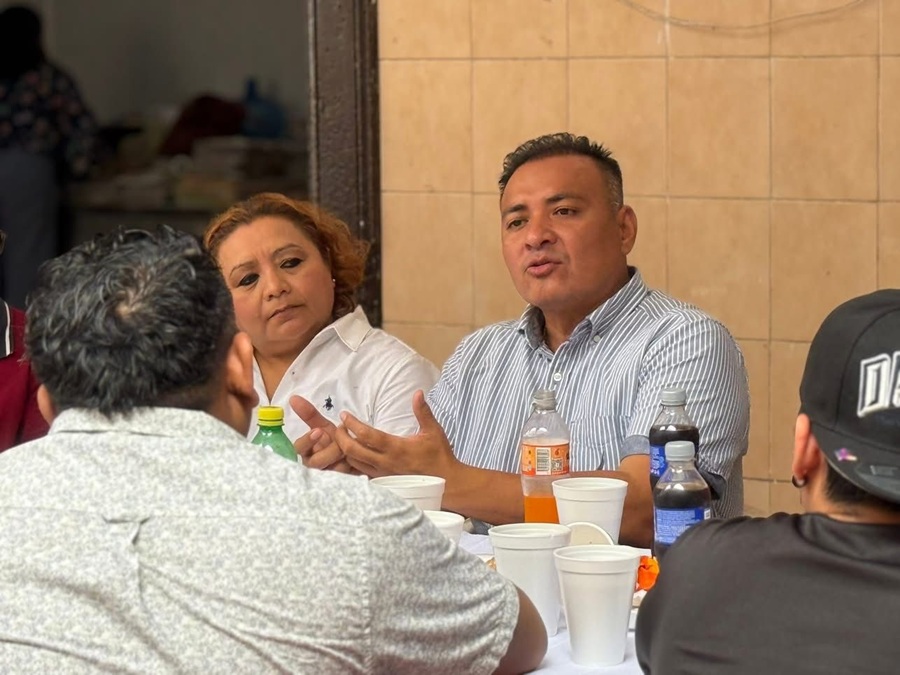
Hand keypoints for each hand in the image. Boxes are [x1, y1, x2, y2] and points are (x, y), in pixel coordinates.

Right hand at [290, 395, 355, 473]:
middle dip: (329, 451)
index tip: (318, 431)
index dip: (307, 441)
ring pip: (330, 471)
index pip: (298, 448)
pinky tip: (355, 464)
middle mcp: (311, 465)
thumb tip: (293, 398)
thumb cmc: (333, 439)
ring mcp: (324, 476)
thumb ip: (309, 414)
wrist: (353, 453)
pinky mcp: (337, 484)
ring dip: (341, 460)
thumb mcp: (322, 426)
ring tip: (350, 451)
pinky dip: (350, 471)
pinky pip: (343, 480)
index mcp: (304, 451)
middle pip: (315, 462)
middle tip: (341, 444)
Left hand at [335, 390, 459, 477]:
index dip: (352, 424)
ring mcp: (383, 474)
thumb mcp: (433, 431)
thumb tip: (417, 393)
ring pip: (354, 463)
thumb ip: (423, 412)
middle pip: (353, 450)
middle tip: (339, 426)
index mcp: (396, 448)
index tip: (344, 415)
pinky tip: (352, 454)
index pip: (366, 435)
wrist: (446, 482)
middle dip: (341, 437)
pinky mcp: (383, 481)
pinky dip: (352, 462)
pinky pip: (361, 472)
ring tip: (343, 438)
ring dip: (345, 449)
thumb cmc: (439, 455)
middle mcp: (385, 462)